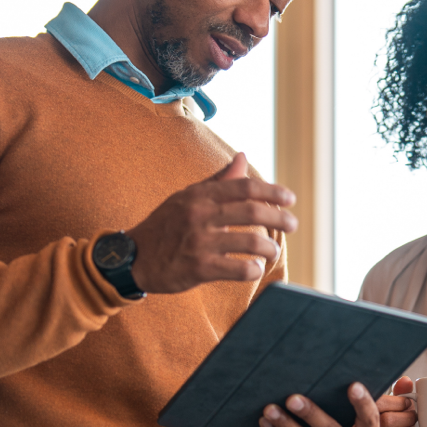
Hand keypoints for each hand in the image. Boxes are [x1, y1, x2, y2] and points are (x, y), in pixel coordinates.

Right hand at [128, 153, 296, 292]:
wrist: (133, 257)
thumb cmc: (165, 225)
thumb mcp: (187, 197)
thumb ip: (218, 180)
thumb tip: (242, 157)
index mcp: (201, 195)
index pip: (244, 187)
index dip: (272, 191)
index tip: (290, 199)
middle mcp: (201, 214)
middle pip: (253, 211)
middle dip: (280, 218)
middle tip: (293, 225)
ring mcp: (199, 241)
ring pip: (250, 241)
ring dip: (270, 248)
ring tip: (273, 251)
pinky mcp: (197, 267)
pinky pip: (237, 268)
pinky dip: (253, 269)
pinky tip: (256, 269)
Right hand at [373, 376, 419, 426]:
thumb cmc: (379, 422)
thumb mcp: (386, 405)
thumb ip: (397, 392)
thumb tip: (407, 381)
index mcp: (361, 410)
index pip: (382, 403)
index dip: (400, 402)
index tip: (409, 403)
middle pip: (389, 420)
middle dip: (408, 418)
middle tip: (415, 417)